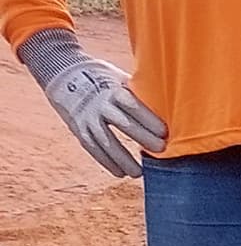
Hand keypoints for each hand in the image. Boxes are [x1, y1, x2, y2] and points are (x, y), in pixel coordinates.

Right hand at [19, 29, 165, 179]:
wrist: (63, 73)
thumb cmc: (105, 79)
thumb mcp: (121, 78)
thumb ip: (140, 93)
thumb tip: (172, 105)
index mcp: (113, 90)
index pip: (132, 105)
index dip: (148, 118)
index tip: (164, 132)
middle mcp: (99, 104)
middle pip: (121, 123)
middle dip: (141, 137)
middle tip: (160, 150)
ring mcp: (87, 117)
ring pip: (105, 140)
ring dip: (122, 158)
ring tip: (138, 173)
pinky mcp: (79, 128)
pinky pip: (92, 148)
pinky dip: (106, 162)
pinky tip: (120, 173)